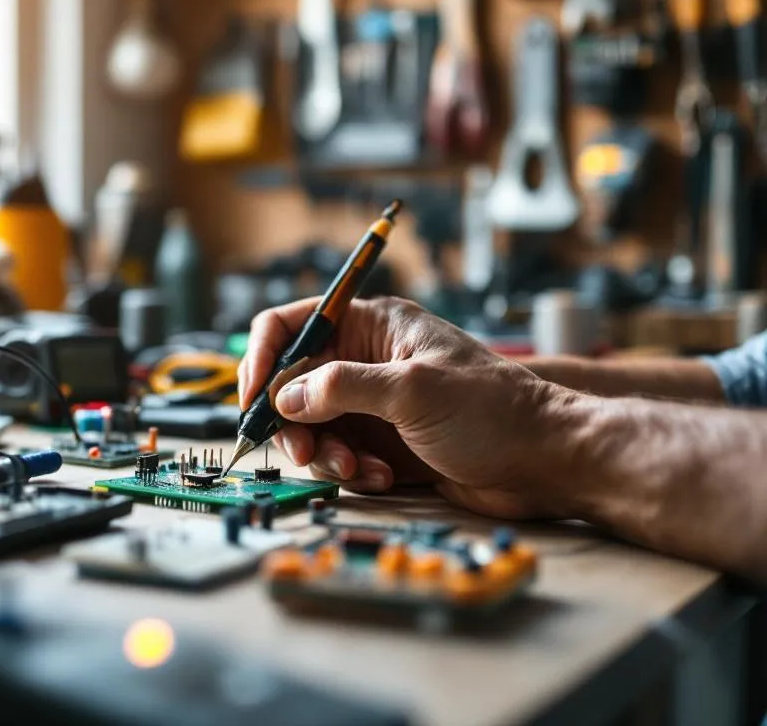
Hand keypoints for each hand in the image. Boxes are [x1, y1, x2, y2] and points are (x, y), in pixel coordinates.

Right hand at [238, 297, 584, 519]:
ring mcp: (373, 403)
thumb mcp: (412, 389)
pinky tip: (386, 476)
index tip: (253, 400)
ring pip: (312, 426)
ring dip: (325, 452)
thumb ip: (341, 388)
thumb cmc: (493, 412)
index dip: (262, 357)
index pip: (291, 324)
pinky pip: (340, 455)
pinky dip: (352, 470)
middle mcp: (366, 359)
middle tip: (305, 450)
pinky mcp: (383, 441)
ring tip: (358, 469)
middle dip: (293, 421)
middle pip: (292, 383)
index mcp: (373, 325)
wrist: (547, 461)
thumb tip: (285, 397)